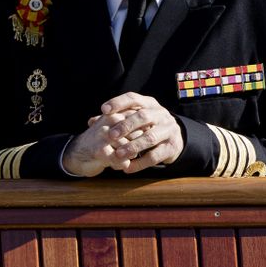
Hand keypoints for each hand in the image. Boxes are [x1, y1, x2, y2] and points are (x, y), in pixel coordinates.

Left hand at [68, 92, 183, 174]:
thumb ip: (114, 119)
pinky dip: (140, 163)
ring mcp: (169, 130)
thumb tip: (91, 121)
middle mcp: (161, 114)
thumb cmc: (146, 126)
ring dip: (133, 146)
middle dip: (126, 125)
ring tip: (118, 154)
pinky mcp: (172, 147)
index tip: (104, 110)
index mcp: (150, 104)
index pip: (134, 98)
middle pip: (143, 116)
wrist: (174, 138)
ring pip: (150, 137)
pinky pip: (155, 156)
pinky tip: (127, 168)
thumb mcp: (134, 119)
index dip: (119, 102)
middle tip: (111, 135)